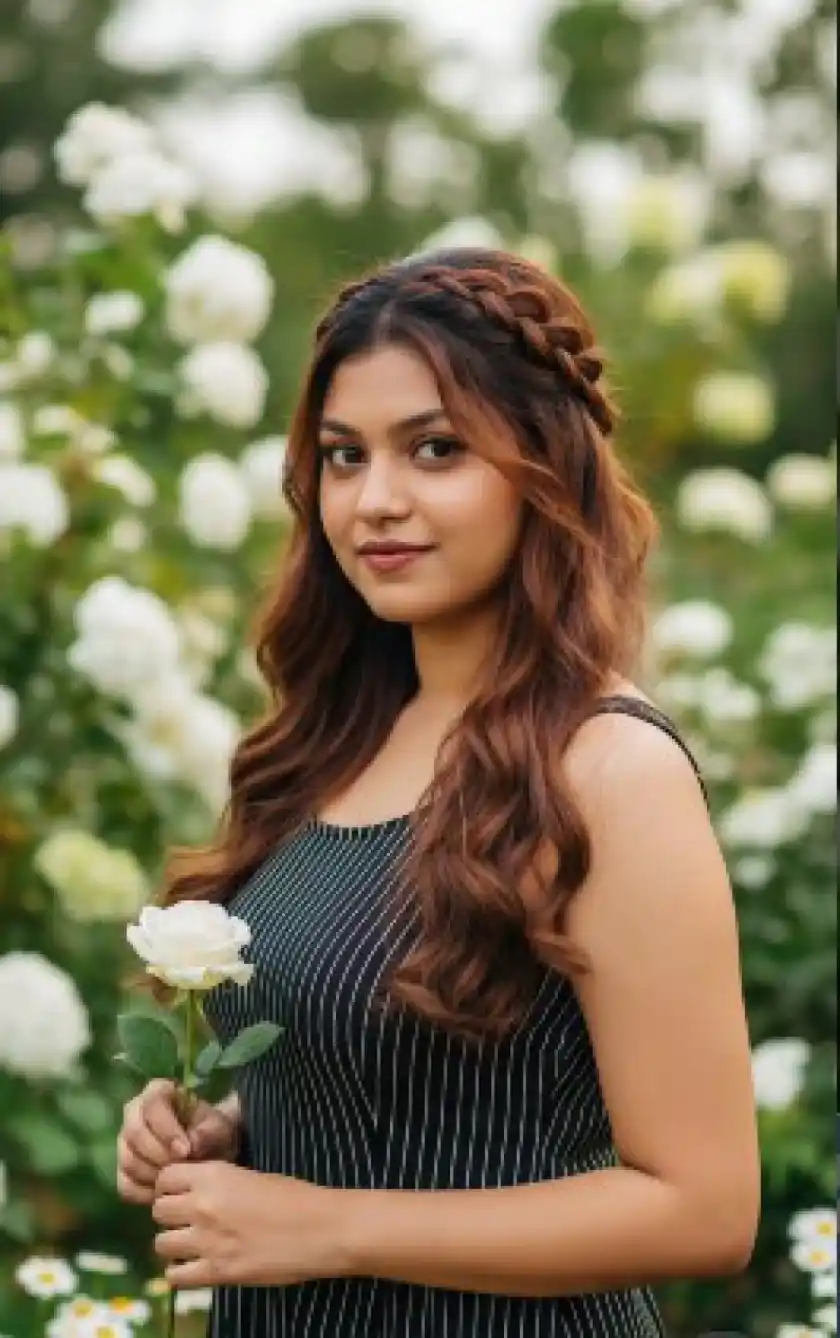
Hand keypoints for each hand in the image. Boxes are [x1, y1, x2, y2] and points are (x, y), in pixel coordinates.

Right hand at [117, 1080, 239, 1205]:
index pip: (152, 1106)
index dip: (166, 1130)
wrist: (209, 1150)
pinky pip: (125, 1184)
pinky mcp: (123, 1168)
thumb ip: (208, 1133)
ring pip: (128, 1160)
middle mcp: (134, 1112)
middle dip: (158, 1155)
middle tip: (180, 1169)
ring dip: (152, 1175)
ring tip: (176, 1181)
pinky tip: (164, 1194)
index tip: (186, 1151)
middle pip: (134, 1133)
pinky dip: (144, 1193)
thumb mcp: (218, 1128)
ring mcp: (125, 1141)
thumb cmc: (212, 1131)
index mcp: (157, 1092)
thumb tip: (191, 1145)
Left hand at [152, 1161, 348, 1288]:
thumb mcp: (252, 1176)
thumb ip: (219, 1183)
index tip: (181, 1193)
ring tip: (192, 1245)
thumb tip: (196, 1192)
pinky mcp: (216, 1272)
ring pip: (160, 1244)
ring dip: (174, 1244)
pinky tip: (198, 1267)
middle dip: (170, 1215)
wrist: (322, 1229)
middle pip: (158, 1210)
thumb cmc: (295, 1197)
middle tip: (187, 1221)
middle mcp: (203, 1205)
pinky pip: (175, 1277)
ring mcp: (207, 1241)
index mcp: (214, 1175)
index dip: (170, 1186)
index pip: (165, 1177)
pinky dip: (182, 1272)